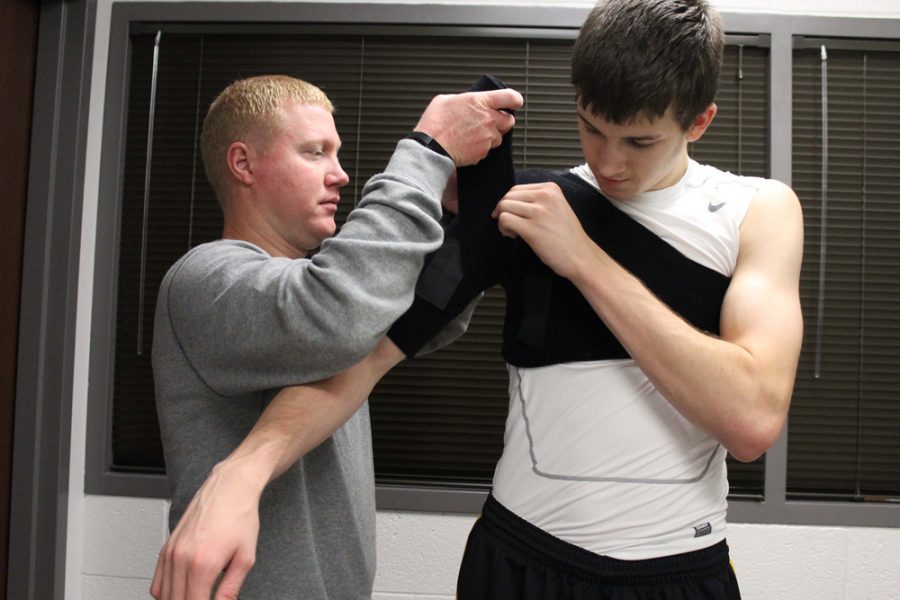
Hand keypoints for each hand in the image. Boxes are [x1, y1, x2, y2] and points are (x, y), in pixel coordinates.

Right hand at [150, 460, 262, 599]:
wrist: (230, 488)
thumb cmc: (240, 516)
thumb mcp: (245, 557)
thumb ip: (231, 589)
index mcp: (203, 564)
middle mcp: (182, 558)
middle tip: (206, 598)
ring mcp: (171, 552)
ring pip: (163, 595)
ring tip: (196, 596)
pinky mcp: (166, 547)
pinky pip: (157, 582)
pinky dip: (165, 592)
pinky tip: (181, 591)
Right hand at [414, 88, 522, 165]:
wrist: (431, 148)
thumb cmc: (435, 124)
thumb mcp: (445, 100)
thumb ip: (462, 100)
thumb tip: (466, 103)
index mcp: (480, 102)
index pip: (510, 97)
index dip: (515, 100)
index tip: (514, 102)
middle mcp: (488, 119)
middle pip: (509, 121)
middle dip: (502, 121)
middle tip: (490, 122)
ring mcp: (487, 137)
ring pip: (499, 137)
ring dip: (491, 136)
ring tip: (473, 135)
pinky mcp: (483, 152)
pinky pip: (488, 150)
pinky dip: (481, 148)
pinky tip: (467, 144)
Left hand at [491, 182, 593, 279]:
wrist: (580, 256)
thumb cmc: (567, 236)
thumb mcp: (556, 207)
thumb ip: (537, 201)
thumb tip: (510, 201)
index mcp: (551, 189)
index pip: (517, 189)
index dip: (510, 203)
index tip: (514, 215)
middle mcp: (545, 196)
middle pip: (509, 196)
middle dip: (504, 211)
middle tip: (511, 225)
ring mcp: (539, 212)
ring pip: (504, 206)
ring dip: (503, 220)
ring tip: (513, 231)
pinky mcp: (532, 228)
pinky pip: (505, 219)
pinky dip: (503, 228)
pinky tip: (513, 235)